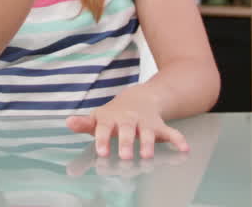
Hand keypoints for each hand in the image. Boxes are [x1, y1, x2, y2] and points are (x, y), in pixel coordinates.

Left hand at [64, 89, 189, 159]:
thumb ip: (84, 124)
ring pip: (148, 132)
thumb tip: (67, 122)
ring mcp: (145, 122)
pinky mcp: (159, 125)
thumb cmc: (113, 114)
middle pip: (127, 130)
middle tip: (124, 156)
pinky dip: (178, 139)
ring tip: (147, 156)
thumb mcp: (98, 117)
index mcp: (111, 118)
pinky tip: (184, 149)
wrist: (138, 96)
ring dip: (148, 143)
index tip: (101, 152)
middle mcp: (128, 119)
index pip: (104, 128)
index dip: (102, 139)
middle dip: (126, 142)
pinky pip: (170, 132)